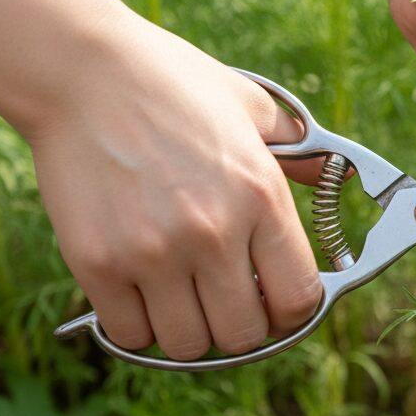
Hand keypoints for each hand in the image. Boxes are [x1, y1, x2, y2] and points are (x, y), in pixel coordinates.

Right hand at [29, 14, 322, 360]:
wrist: (82, 70)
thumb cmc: (174, 85)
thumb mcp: (253, 108)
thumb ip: (298, 152)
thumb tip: (332, 178)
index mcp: (261, 196)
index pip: (300, 298)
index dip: (293, 310)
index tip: (276, 301)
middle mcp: (213, 232)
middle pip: (245, 335)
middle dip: (243, 327)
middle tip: (227, 301)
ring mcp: (152, 252)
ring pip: (188, 345)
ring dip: (190, 330)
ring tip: (182, 297)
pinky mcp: (96, 263)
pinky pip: (129, 333)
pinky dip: (138, 324)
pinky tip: (140, 292)